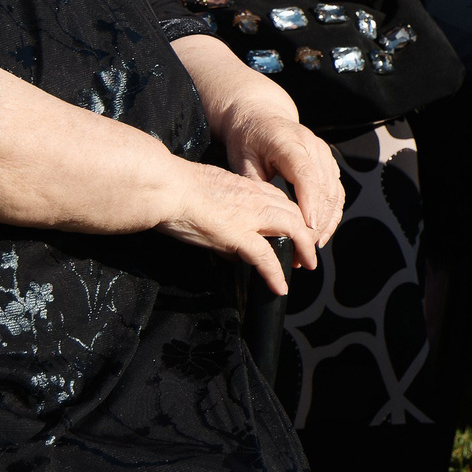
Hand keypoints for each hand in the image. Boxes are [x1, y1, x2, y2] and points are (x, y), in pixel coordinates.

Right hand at [151, 162, 317, 295]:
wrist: (165, 185)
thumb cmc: (176, 186)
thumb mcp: (210, 191)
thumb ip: (225, 211)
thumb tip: (230, 240)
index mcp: (247, 185)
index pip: (281, 200)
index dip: (292, 216)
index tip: (295, 229)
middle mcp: (255, 197)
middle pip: (294, 214)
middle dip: (305, 233)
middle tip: (306, 250)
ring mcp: (250, 215)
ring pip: (292, 230)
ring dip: (303, 250)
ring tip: (305, 265)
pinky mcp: (238, 234)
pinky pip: (265, 257)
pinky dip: (275, 273)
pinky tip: (280, 286)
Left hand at [222, 110, 345, 253]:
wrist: (261, 117)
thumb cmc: (248, 138)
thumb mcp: (241, 159)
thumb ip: (253, 186)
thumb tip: (261, 218)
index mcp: (290, 143)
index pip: (306, 174)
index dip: (310, 202)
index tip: (308, 227)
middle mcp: (313, 146)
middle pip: (324, 187)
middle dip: (317, 221)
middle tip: (304, 248)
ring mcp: (324, 154)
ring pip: (335, 192)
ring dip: (327, 221)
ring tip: (313, 246)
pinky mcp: (328, 164)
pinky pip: (336, 191)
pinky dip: (332, 213)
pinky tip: (322, 232)